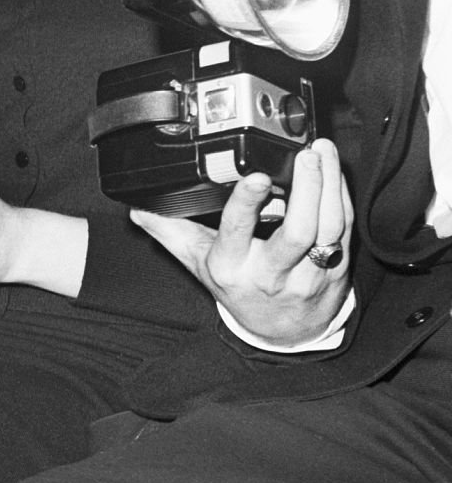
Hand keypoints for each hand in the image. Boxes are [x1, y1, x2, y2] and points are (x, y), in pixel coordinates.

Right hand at [131, 138, 353, 346]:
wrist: (282, 330)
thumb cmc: (240, 289)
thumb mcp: (198, 264)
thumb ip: (171, 233)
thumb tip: (138, 210)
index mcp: (231, 267)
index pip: (238, 232)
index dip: (248, 203)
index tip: (256, 176)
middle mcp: (270, 274)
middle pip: (297, 230)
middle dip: (306, 188)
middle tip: (305, 154)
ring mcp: (307, 273)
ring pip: (328, 227)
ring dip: (329, 185)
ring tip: (322, 151)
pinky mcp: (336, 268)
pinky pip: (343, 228)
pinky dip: (340, 195)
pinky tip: (333, 172)